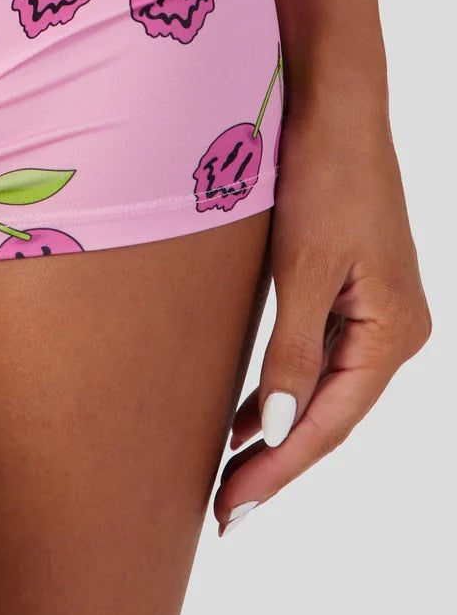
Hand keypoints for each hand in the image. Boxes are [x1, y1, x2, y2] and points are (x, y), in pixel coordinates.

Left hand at [214, 78, 429, 533]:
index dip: (278, 471)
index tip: (232, 509)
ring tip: (227, 474)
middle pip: (328, 416)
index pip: (328, 424)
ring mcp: (374, 310)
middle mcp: (393, 330)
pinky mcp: (349, 288)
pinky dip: (283, 387)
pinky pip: (316, 356)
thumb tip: (279, 428)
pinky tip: (247, 413)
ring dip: (277, 429)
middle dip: (275, 462)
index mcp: (393, 333)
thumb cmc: (324, 174)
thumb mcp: (303, 266)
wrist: (335, 103)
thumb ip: (291, 350)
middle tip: (221, 510)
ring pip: (321, 390)